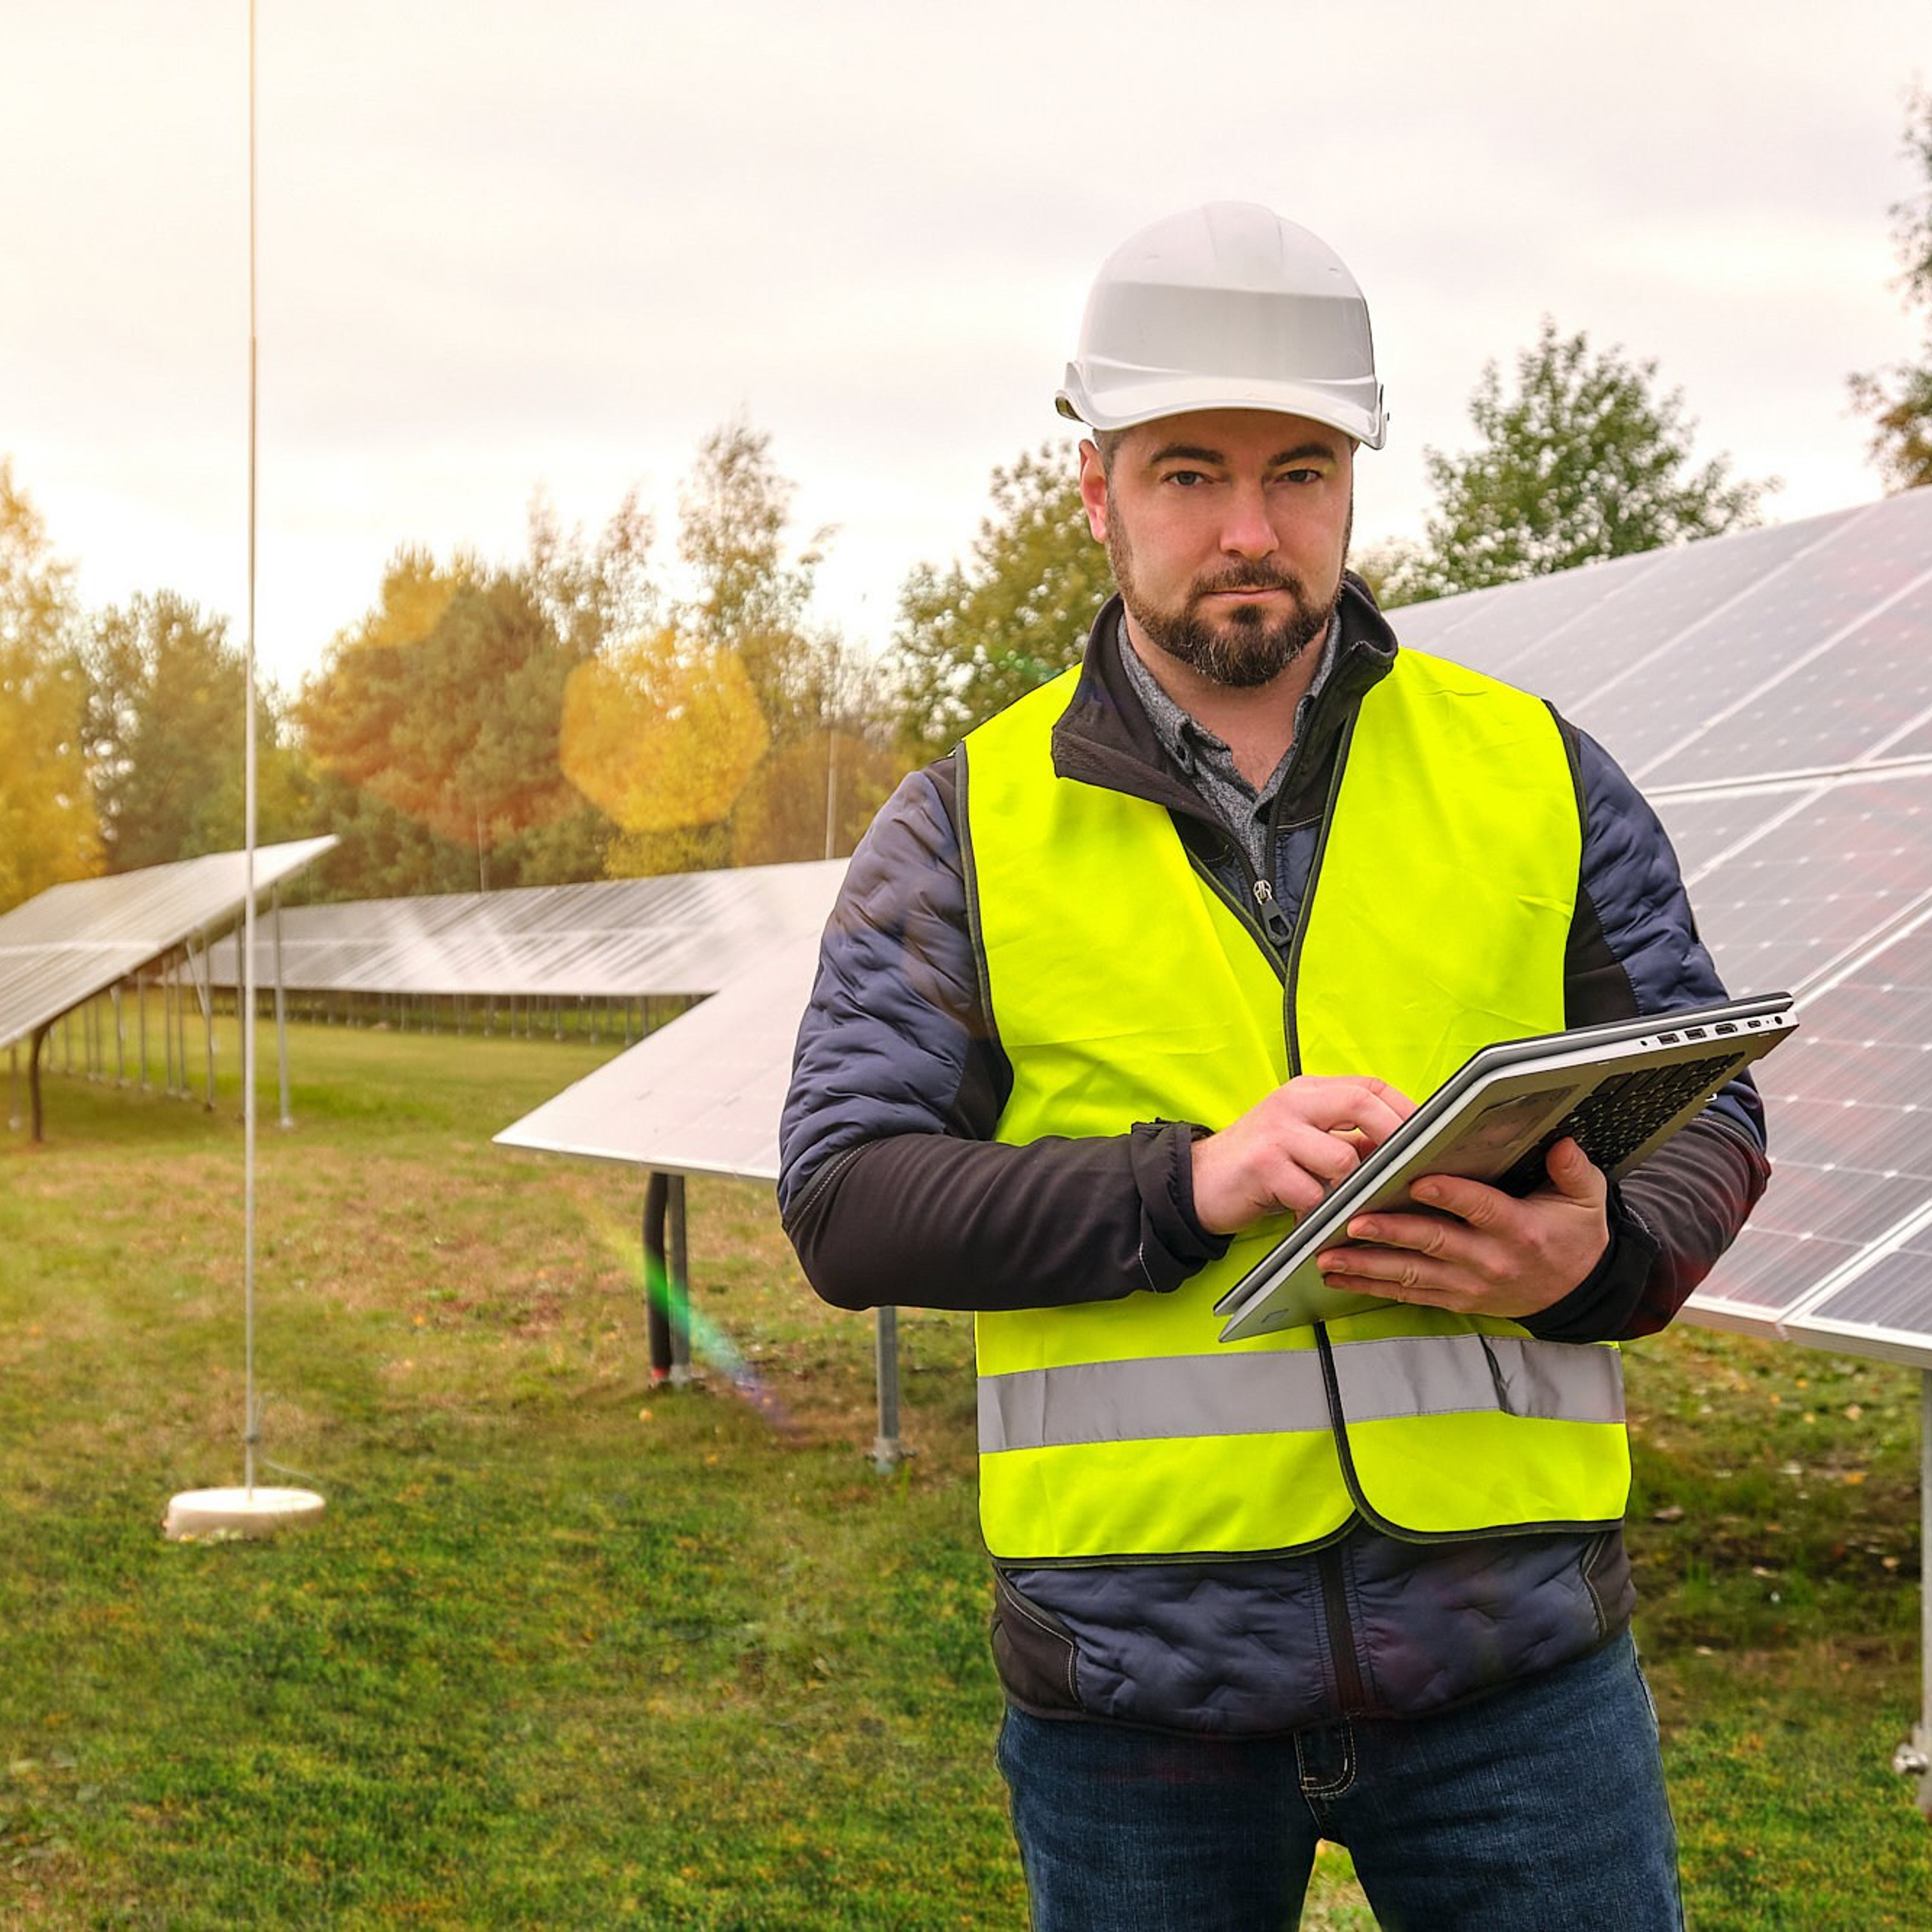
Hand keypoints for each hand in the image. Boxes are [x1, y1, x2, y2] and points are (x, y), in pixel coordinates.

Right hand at [1191, 1075, 1413, 1235]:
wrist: (1197, 1183)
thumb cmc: (1259, 1166)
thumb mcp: (1301, 1139)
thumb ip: (1344, 1137)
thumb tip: (1401, 1149)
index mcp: (1308, 1092)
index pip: (1369, 1087)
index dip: (1404, 1110)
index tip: (1428, 1137)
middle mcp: (1293, 1103)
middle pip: (1362, 1104)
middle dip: (1392, 1139)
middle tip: (1405, 1171)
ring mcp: (1277, 1132)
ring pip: (1343, 1158)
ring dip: (1351, 1188)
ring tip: (1345, 1203)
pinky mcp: (1263, 1166)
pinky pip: (1312, 1193)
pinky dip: (1319, 1212)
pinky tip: (1311, 1217)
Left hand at [1313, 1136, 1608, 1319]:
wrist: (1580, 1292)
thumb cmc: (1574, 1235)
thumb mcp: (1585, 1200)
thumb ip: (1573, 1170)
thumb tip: (1561, 1143)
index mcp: (1519, 1230)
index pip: (1480, 1208)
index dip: (1450, 1195)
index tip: (1417, 1180)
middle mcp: (1490, 1261)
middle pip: (1434, 1244)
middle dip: (1391, 1233)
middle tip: (1351, 1221)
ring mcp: (1470, 1285)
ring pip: (1412, 1275)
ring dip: (1367, 1266)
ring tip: (1328, 1257)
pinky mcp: (1456, 1300)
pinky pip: (1410, 1294)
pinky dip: (1373, 1287)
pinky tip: (1340, 1278)